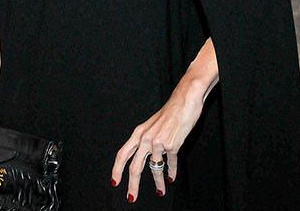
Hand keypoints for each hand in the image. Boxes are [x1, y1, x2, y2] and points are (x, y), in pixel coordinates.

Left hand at [111, 83, 204, 202]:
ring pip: (154, 169)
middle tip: (131, 198)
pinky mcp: (172, 145)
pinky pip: (170, 164)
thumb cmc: (169, 113)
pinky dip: (171, 172)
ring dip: (157, 183)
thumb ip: (147, 141)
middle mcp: (145, 137)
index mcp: (138, 132)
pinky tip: (171, 178)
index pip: (122, 154)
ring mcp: (158, 141)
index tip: (115, 182)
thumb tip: (147, 159)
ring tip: (161, 192)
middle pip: (134, 166)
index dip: (116, 169)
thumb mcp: (152, 126)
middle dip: (132, 185)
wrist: (184, 101)